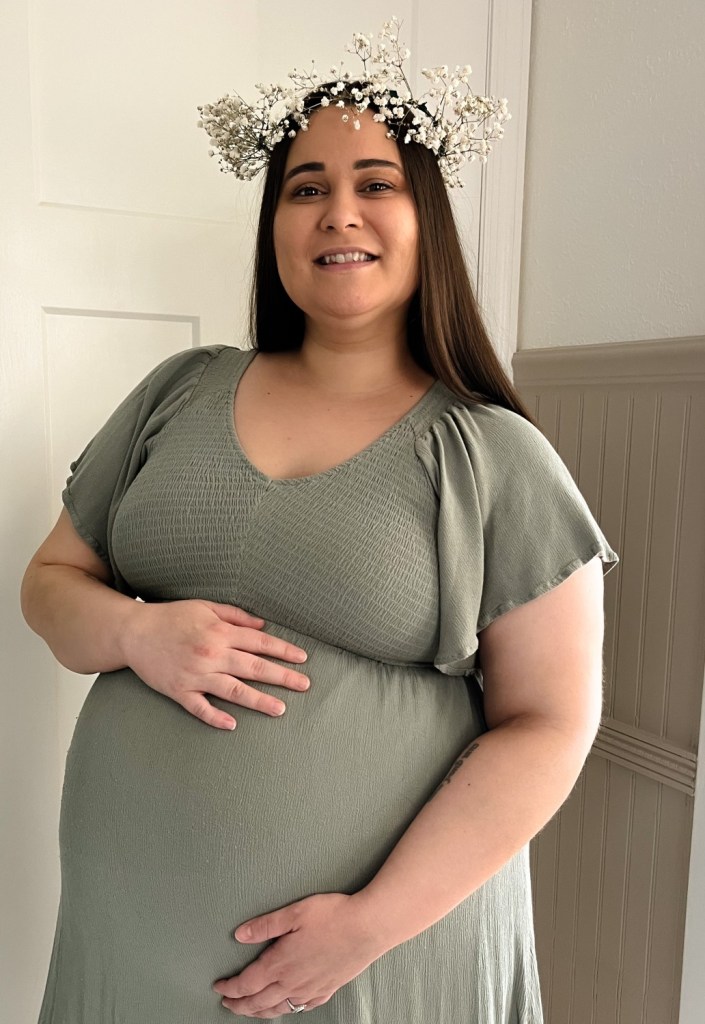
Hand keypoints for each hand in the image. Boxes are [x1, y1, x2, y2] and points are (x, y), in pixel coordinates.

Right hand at [122, 599, 308, 729]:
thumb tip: (263, 626)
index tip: (302, 659)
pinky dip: (215, 717)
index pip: (260, 643)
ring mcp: (195, 675)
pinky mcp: (179, 691)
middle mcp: (211, 654)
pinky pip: (200, 708)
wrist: (133, 632)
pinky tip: (233, 725)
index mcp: (219, 631)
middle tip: (304, 685)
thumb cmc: (171, 617)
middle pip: (254, 667)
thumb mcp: (205, 606)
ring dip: (259, 700)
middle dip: (282, 677)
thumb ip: (235, 615)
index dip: (284, 650)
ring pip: (234, 690)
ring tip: (280, 709)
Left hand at [212, 893, 386, 1017]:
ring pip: (278, 1010)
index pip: (246, 984)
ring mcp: (310, 990)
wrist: (368, 928)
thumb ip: (265, 926)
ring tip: (250, 1010)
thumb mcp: (294, 912)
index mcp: (280, 963)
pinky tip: (287, 1006)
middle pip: (258, 1003)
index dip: (229, 988)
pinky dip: (286, 1010)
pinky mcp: (326, 990)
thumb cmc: (333, 916)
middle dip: (239, 1005)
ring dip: (259, 1012)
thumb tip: (239, 935)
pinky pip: (301, 1008)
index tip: (219, 987)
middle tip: (227, 1003)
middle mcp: (293, 983)